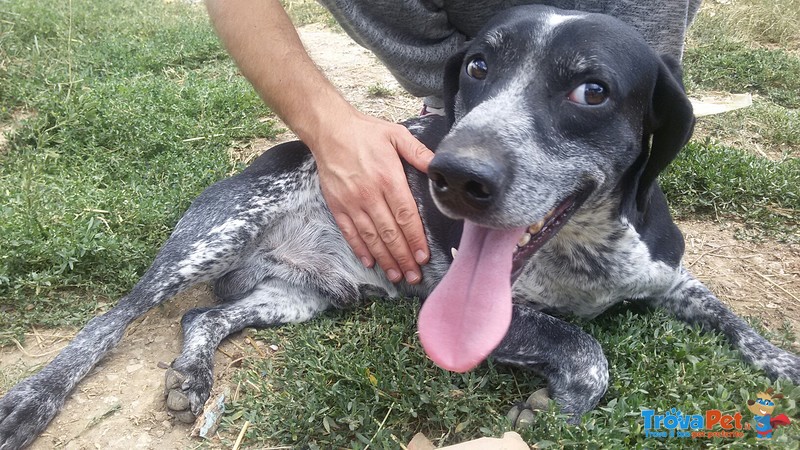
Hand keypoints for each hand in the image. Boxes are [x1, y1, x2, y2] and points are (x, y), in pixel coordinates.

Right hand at [311, 109, 433, 283]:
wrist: (329, 130)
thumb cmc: (366, 132)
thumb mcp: (396, 134)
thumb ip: (419, 152)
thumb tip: (438, 167)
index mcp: (388, 178)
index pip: (405, 215)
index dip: (415, 239)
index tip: (424, 256)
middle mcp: (370, 194)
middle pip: (390, 232)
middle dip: (403, 257)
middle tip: (414, 275)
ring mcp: (351, 202)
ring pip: (371, 237)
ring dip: (385, 259)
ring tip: (396, 276)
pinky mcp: (337, 205)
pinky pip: (350, 232)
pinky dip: (360, 250)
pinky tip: (371, 262)